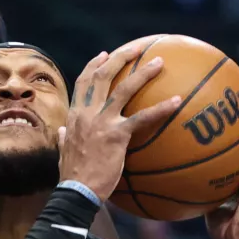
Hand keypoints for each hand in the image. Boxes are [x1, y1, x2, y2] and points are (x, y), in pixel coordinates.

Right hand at [59, 47, 181, 199]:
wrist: (76, 190)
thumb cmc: (72, 175)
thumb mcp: (63, 151)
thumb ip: (63, 138)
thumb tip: (60, 131)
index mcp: (75, 116)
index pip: (83, 83)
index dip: (93, 66)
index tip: (104, 55)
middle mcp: (87, 113)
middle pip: (102, 76)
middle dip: (120, 57)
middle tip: (137, 47)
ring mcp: (102, 122)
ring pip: (124, 88)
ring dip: (143, 72)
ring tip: (159, 61)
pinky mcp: (117, 135)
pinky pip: (143, 117)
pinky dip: (162, 108)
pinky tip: (178, 101)